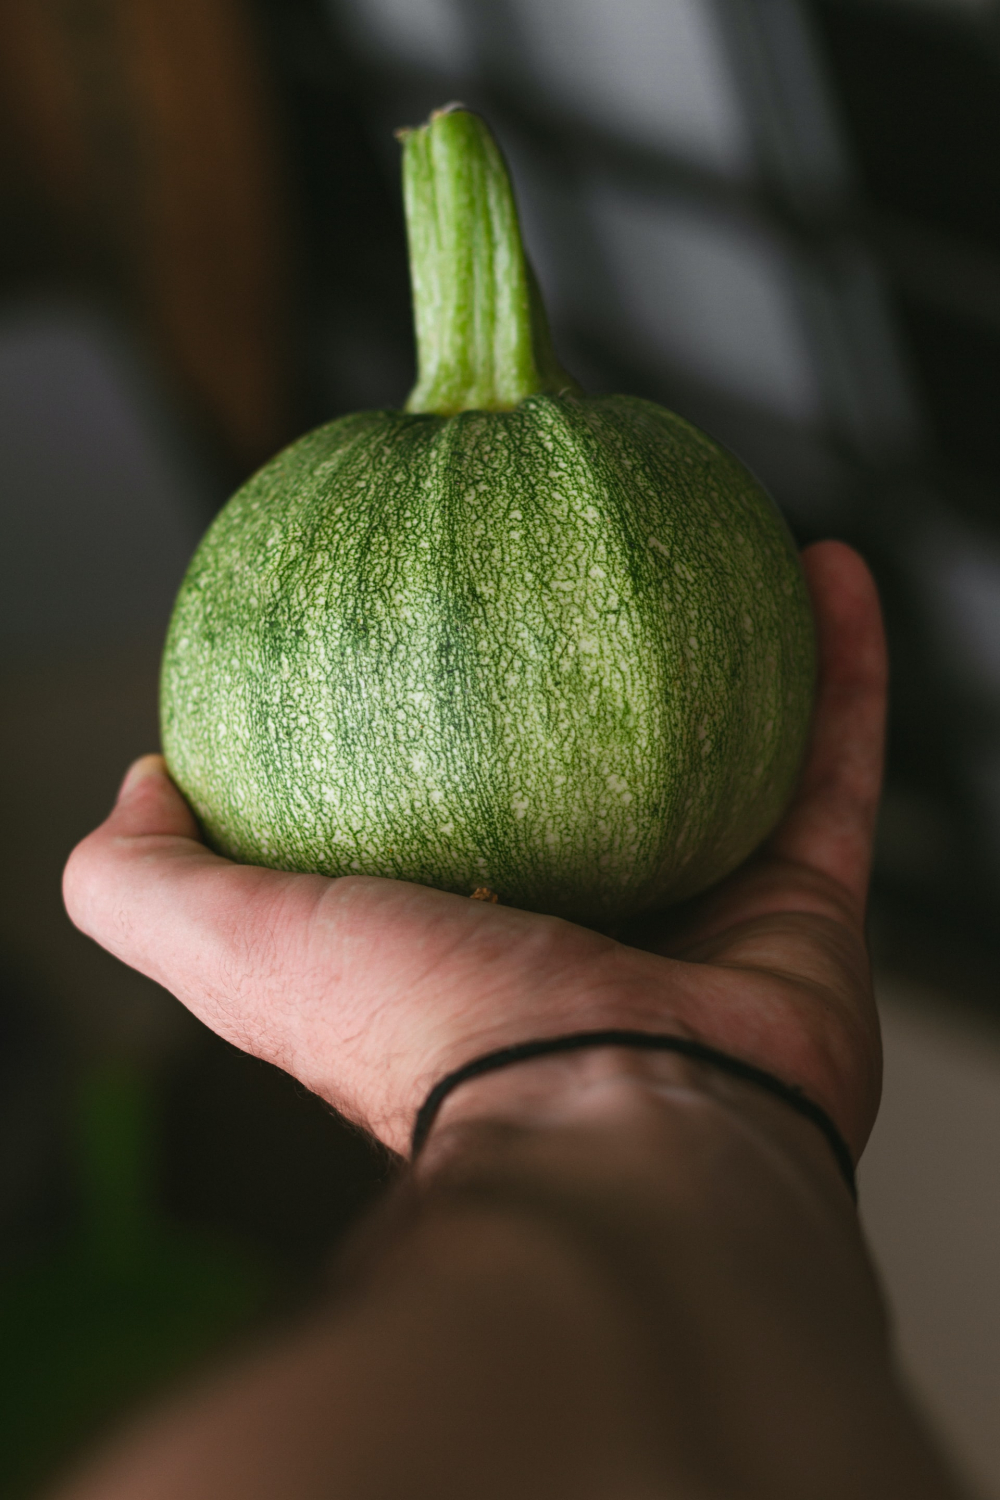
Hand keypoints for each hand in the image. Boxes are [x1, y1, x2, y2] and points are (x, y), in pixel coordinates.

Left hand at [64, 541, 884, 1158]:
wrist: (622, 1131)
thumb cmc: (434, 1037)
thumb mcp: (237, 946)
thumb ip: (149, 882)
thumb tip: (141, 783)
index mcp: (462, 938)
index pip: (439, 808)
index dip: (427, 719)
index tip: (423, 618)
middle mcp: (583, 934)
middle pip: (584, 778)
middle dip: (585, 684)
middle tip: (582, 568)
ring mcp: (699, 921)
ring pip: (723, 758)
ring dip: (729, 656)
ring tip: (720, 543)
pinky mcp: (806, 911)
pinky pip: (833, 764)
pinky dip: (840, 668)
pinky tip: (828, 571)